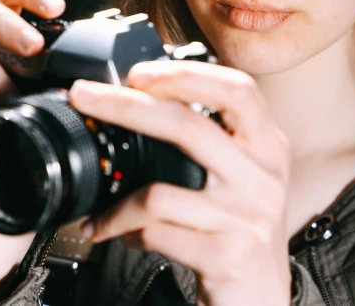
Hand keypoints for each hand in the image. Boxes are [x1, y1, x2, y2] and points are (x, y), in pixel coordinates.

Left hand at [68, 60, 292, 305]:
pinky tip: (118, 234)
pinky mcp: (227, 254)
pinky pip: (156, 232)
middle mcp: (264, 176)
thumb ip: (213, 141)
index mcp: (268, 146)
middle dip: (126, 106)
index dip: (186, 74)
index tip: (139, 72)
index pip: (236, 90)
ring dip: (115, 200)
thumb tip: (144, 102)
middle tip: (86, 97)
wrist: (262, 300)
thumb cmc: (242, 231)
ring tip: (96, 209)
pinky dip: (125, 231)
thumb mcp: (243, 178)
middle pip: (189, 126)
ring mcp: (248, 216)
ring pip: (161, 189)